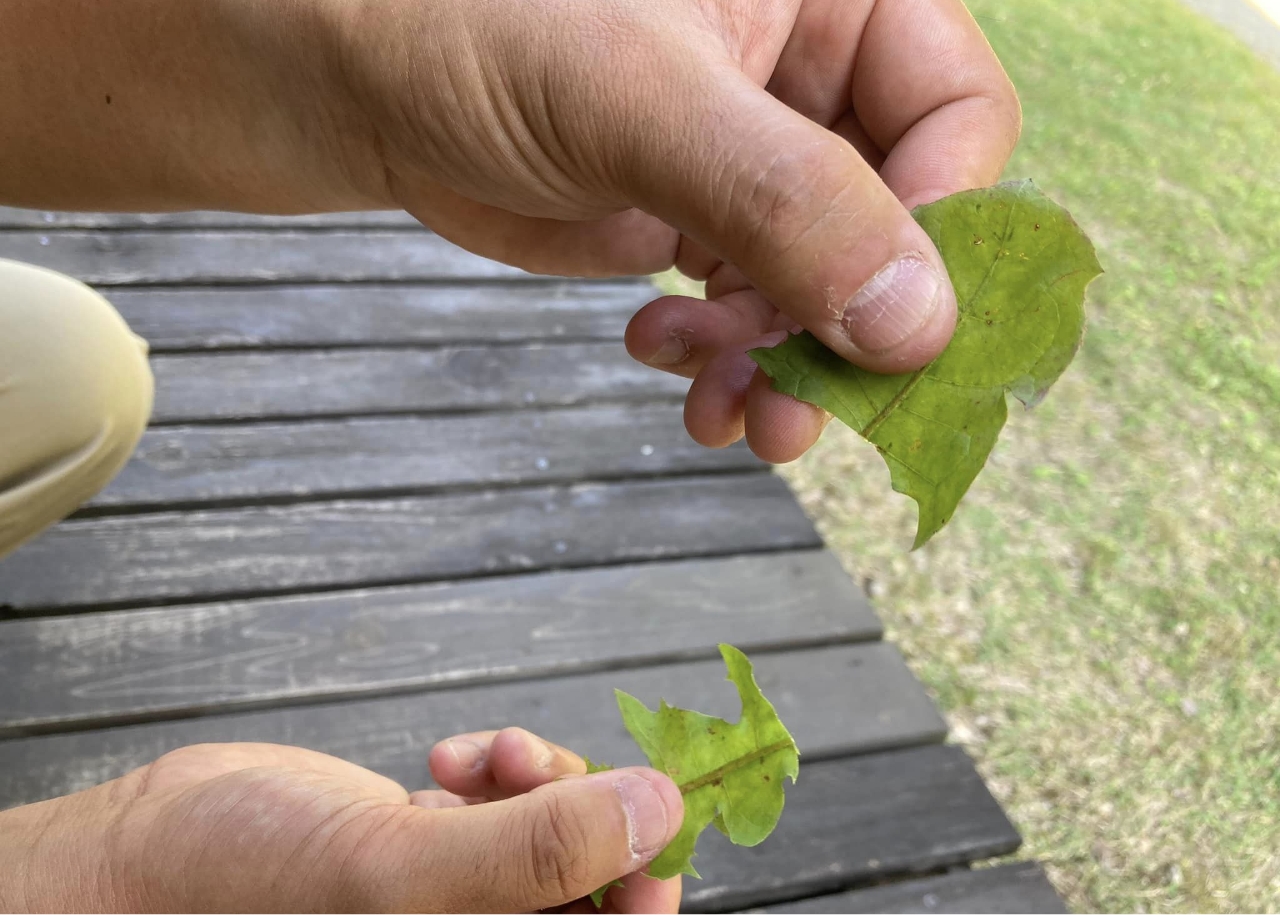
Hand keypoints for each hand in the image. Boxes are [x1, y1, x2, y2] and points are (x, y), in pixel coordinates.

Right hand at [0, 729, 682, 912]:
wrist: (149, 853)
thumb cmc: (241, 886)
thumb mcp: (396, 876)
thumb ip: (532, 855)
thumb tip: (657, 811)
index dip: (650, 880)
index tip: (643, 807)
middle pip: (604, 880)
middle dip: (582, 810)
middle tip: (530, 770)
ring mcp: (467, 902)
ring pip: (563, 831)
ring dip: (538, 779)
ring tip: (479, 757)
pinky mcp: (443, 853)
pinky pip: (514, 806)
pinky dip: (499, 769)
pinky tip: (445, 760)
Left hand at [330, 0, 1020, 460]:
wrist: (346, 72)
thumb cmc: (469, 22)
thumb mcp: (637, 96)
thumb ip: (784, 198)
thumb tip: (918, 322)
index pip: (956, 112)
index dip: (938, 229)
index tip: (883, 327)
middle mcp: (804, 66)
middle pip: (898, 215)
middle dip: (847, 324)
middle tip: (801, 410)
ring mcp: (751, 150)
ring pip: (826, 278)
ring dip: (785, 361)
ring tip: (724, 408)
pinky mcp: (696, 215)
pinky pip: (753, 303)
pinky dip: (726, 356)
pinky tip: (664, 356)